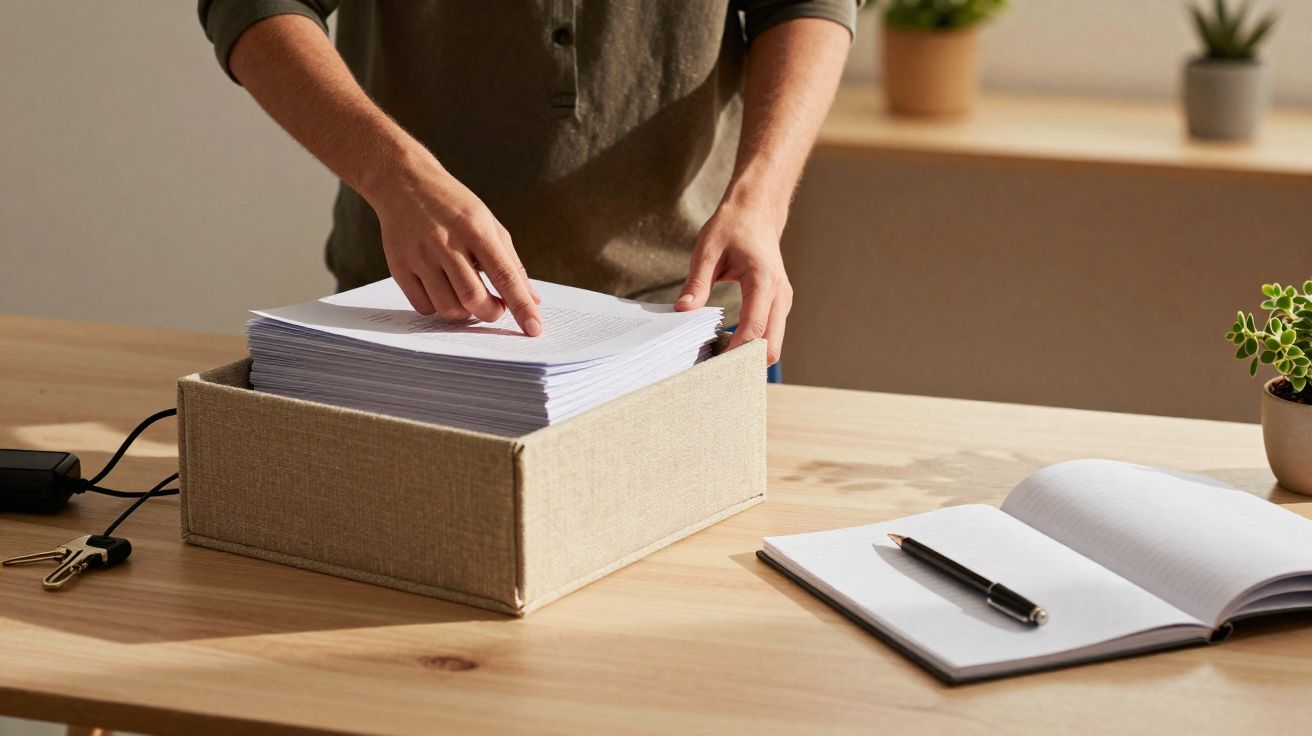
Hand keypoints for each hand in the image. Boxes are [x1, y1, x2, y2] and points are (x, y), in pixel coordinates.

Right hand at [367, 152, 541, 335]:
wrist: (404, 183)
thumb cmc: (453, 205)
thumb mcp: (488, 223)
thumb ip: (511, 262)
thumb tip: (533, 299)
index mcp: (475, 229)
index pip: (504, 275)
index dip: (521, 306)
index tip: (534, 328)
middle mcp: (445, 242)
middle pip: (473, 298)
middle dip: (490, 312)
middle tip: (495, 308)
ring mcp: (419, 255)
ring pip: (448, 307)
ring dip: (465, 314)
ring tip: (468, 299)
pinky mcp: (398, 266)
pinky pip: (423, 306)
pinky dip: (439, 308)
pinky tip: (443, 291)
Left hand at [675, 201, 791, 364]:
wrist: (757, 211)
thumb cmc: (732, 226)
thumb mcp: (707, 251)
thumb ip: (696, 283)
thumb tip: (683, 311)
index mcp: (764, 281)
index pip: (753, 329)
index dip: (735, 352)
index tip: (713, 366)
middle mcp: (780, 294)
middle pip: (771, 345)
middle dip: (746, 361)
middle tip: (716, 372)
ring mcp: (783, 301)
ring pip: (773, 343)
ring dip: (749, 354)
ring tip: (719, 360)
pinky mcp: (779, 304)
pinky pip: (770, 333)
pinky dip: (753, 344)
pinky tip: (729, 346)